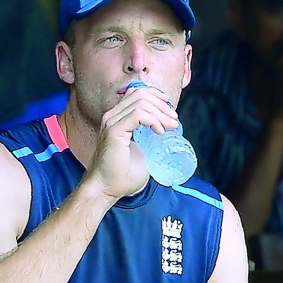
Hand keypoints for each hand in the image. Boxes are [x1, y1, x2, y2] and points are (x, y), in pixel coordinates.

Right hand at [86, 84, 179, 200]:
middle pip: (140, 94)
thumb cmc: (123, 175)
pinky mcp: (114, 131)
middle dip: (162, 104)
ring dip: (160, 112)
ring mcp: (112, 122)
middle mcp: (112, 116)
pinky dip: (153, 120)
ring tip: (171, 127)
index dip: (156, 97)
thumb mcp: (143, 152)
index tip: (170, 111)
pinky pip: (137, 114)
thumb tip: (169, 140)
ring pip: (140, 102)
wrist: (107, 188)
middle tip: (175, 120)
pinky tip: (159, 132)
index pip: (136, 94)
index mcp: (118, 118)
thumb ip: (150, 141)